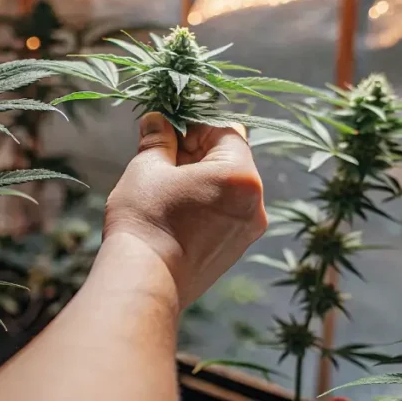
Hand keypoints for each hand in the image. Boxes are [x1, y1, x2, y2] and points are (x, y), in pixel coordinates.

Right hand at [104, 113, 267, 306]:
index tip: (167, 134)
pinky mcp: (235, 250)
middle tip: (161, 159)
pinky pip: (225, 212)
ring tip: (164, 189)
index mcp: (241, 176)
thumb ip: (158, 139)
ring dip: (199, 178)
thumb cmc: (146, 220)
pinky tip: (174, 212)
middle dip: (196, 153)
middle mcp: (255, 203)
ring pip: (227, 187)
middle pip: (230, 159)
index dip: (194, 126)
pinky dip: (204, 203)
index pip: (226, 131)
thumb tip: (157, 120)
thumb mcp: (147, 168)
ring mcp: (247, 230)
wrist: (145, 281)